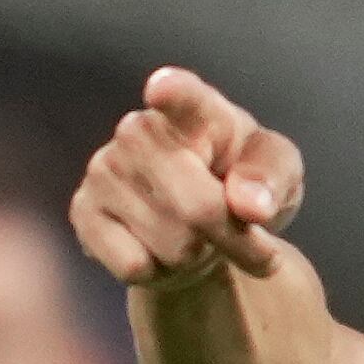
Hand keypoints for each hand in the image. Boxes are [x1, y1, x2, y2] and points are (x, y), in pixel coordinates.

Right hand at [71, 67, 305, 286]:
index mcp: (196, 110)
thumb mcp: (279, 174)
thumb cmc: (244, 186)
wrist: (204, 227)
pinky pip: (133, 266)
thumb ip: (272, 178)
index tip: (162, 90)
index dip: (172, 93)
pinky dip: (159, 273)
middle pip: (199, 209)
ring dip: (198, 256)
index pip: (182, 97)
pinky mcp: (83, 211)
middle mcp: (139, 131)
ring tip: (198, 237)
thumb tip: (250, 206)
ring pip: (171, 246)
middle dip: (234, 240)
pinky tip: (160, 249)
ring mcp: (104, 169)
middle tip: (252, 246)